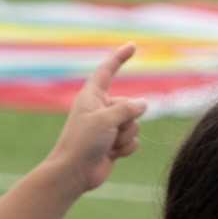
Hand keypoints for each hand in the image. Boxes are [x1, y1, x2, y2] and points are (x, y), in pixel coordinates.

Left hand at [49, 46, 146, 195]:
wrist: (74, 173)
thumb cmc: (82, 143)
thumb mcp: (106, 120)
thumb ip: (127, 109)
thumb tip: (143, 103)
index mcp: (92, 97)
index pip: (108, 71)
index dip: (120, 58)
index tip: (132, 46)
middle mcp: (101, 109)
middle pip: (131, 105)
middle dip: (128, 121)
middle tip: (108, 133)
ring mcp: (108, 126)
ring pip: (134, 124)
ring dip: (125, 137)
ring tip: (108, 145)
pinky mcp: (113, 142)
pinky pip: (133, 140)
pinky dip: (126, 148)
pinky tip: (111, 155)